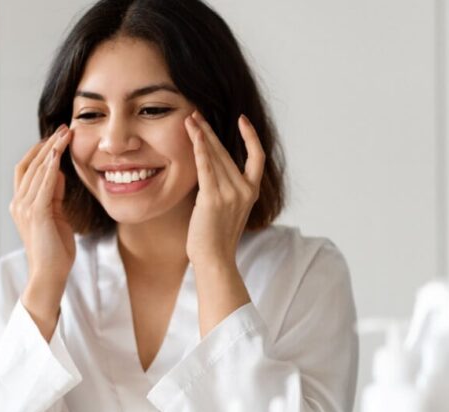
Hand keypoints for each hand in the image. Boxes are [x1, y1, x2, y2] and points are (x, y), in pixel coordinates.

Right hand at [10, 125, 74, 338]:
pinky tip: (59, 154)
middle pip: (30, 164)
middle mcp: (19, 203)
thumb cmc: (55, 250)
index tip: (57, 136)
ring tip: (65, 134)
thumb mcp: (56, 215)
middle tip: (64, 128)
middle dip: (47, 144)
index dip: (40, 150)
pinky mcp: (36, 214)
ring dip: (51, 150)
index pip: (27, 168)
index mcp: (21, 204)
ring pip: (37, 170)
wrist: (50, 275)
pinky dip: (51, 167)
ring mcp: (25, 208)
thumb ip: (55, 195)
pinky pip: (44, 184)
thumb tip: (59, 173)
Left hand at [184, 111, 264, 269]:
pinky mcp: (214, 198)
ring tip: (189, 120)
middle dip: (210, 131)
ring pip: (215, 156)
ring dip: (201, 135)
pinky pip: (207, 167)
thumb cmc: (215, 238)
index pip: (258, 157)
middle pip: (228, 152)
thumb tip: (211, 173)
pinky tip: (195, 136)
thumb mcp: (227, 210)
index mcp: (251, 192)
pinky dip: (201, 150)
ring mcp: (231, 194)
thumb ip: (225, 190)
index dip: (251, 137)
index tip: (242, 120)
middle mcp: (245, 190)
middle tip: (196, 115)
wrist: (214, 259)